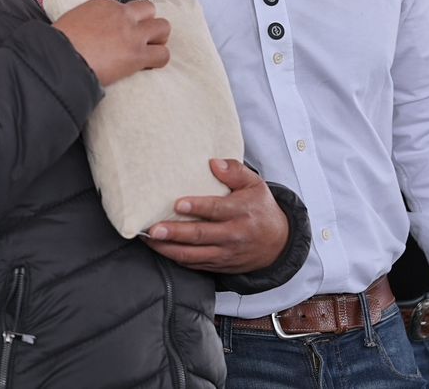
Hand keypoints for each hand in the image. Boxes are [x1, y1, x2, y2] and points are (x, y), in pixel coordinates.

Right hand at [53, 0, 169, 85]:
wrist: (59, 58)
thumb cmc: (58, 44)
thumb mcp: (71, 21)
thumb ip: (85, 22)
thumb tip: (85, 33)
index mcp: (103, 4)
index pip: (126, 7)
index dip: (126, 21)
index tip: (121, 32)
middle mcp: (121, 14)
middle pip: (149, 10)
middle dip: (148, 24)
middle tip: (142, 38)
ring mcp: (132, 33)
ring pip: (163, 27)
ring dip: (158, 39)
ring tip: (149, 51)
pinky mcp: (137, 55)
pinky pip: (162, 55)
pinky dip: (158, 61)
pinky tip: (148, 66)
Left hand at [142, 159, 288, 273]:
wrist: (278, 243)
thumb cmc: (261, 209)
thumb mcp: (255, 185)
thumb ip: (235, 171)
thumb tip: (214, 163)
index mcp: (242, 212)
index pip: (217, 209)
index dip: (197, 207)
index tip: (177, 204)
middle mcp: (233, 234)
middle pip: (201, 235)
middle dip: (175, 233)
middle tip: (154, 229)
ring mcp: (225, 253)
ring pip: (194, 255)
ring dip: (169, 249)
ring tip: (150, 241)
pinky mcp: (220, 266)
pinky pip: (195, 265)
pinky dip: (177, 258)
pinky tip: (161, 250)